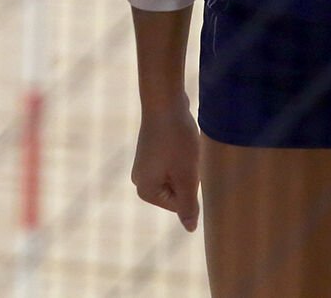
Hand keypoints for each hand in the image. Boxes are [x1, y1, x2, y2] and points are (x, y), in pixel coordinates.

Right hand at [132, 104, 199, 231]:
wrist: (164, 101)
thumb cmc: (176, 139)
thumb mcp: (186, 175)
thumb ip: (188, 205)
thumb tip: (190, 228)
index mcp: (146, 190)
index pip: (180, 205)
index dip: (190, 185)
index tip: (184, 164)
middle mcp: (140, 180)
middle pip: (178, 192)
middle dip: (188, 176)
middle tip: (184, 155)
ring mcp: (145, 165)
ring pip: (178, 177)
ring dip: (187, 165)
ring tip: (182, 147)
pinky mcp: (152, 152)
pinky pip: (174, 164)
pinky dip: (182, 155)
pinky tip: (180, 140)